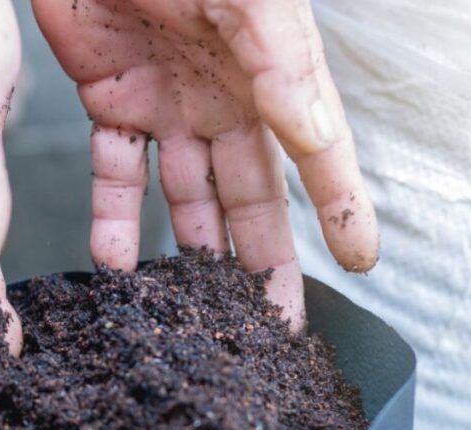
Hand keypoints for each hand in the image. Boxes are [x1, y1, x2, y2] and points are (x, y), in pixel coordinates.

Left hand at [33, 0, 378, 328]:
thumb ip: (280, 63)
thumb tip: (318, 138)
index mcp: (269, 75)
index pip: (315, 152)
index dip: (341, 207)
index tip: (360, 263)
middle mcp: (223, 99)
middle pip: (251, 194)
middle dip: (263, 260)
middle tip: (273, 324)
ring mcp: (165, 104)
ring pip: (185, 197)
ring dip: (192, 254)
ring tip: (193, 317)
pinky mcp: (110, 101)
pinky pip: (115, 174)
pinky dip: (114, 219)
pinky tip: (117, 265)